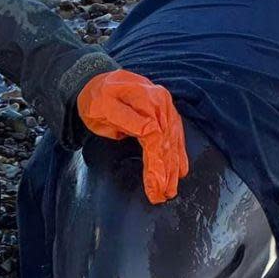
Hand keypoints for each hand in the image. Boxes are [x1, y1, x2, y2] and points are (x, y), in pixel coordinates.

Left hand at [77, 70, 189, 203]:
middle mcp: (160, 101)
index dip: (157, 164)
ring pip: (173, 140)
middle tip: (163, 195)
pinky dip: (179, 153)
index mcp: (144, 98)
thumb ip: (126, 120)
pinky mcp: (166, 112)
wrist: (97, 82)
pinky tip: (182, 170)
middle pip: (166, 141)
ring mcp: (165, 107)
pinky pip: (176, 135)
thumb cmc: (96, 98)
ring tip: (171, 190)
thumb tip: (150, 133)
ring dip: (174, 167)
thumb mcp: (103, 108)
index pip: (155, 136)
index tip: (154, 186)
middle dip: (166, 171)